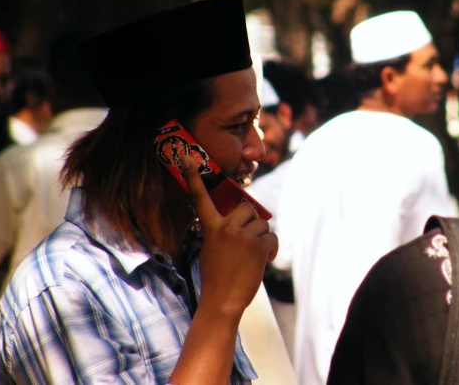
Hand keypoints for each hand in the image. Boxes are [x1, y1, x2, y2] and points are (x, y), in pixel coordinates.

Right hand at [181, 156, 278, 319]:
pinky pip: (271, 237)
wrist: (222, 302)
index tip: (187, 157)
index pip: (200, 198)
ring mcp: (242, 236)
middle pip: (248, 208)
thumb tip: (244, 220)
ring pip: (262, 223)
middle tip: (248, 238)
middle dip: (252, 221)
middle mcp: (225, 227)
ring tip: (253, 254)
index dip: (193, 177)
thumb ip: (224, 232)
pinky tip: (264, 260)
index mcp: (210, 228)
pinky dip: (271, 248)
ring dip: (262, 237)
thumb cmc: (217, 277)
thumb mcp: (212, 249)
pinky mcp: (258, 246)